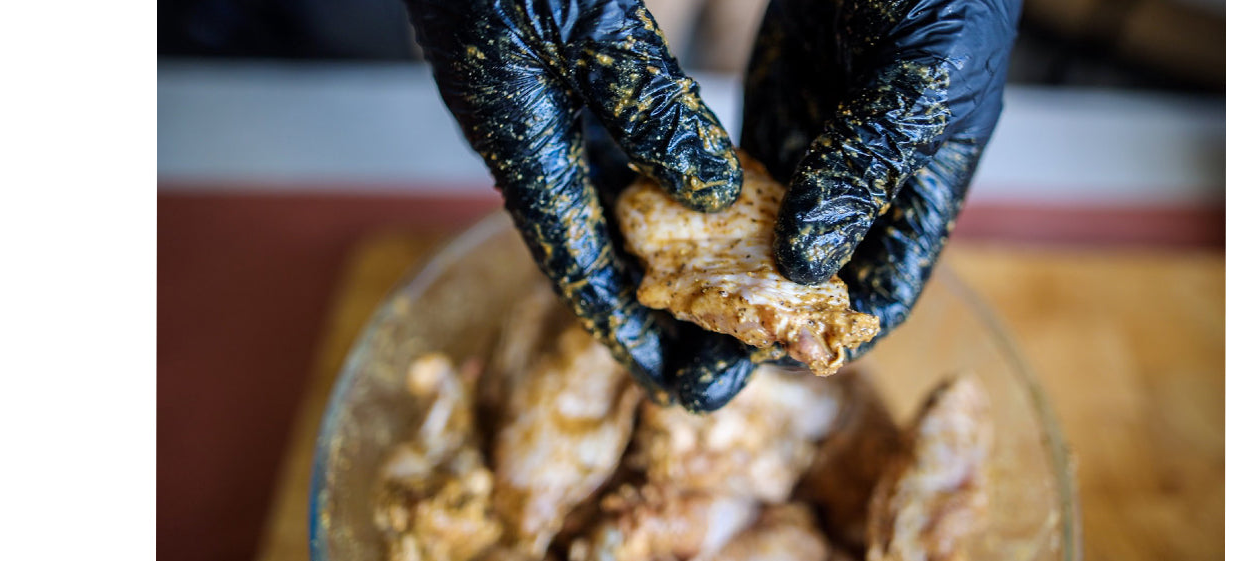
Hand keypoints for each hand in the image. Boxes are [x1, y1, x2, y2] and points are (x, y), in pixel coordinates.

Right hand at [402, 0, 742, 400]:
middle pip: (594, 243)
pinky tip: (699, 198)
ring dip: (659, 247)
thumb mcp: (588, 21)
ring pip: (604, 199)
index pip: (575, 260)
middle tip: (718, 357)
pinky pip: (606, 148)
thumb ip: (647, 103)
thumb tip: (706, 189)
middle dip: (654, 303)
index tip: (672, 382)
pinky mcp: (550, 74)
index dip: (623, 327)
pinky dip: (652, 180)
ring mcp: (534, 107)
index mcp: (518, 138)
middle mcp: (523, 136)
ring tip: (722, 295)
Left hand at [675, 0, 1021, 410]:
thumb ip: (864, 168)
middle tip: (697, 381)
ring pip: (760, 242)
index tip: (780, 369)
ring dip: (713, 286)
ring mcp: (814, 158)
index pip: (882, 290)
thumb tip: (806, 261)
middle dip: (755, 332)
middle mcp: (864, 191)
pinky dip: (695, 215)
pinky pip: (731, 185)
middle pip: (807, 283)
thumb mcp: (916, 83)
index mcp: (920, 193)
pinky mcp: (772, 122)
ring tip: (656, 329)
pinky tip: (649, 244)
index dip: (835, 336)